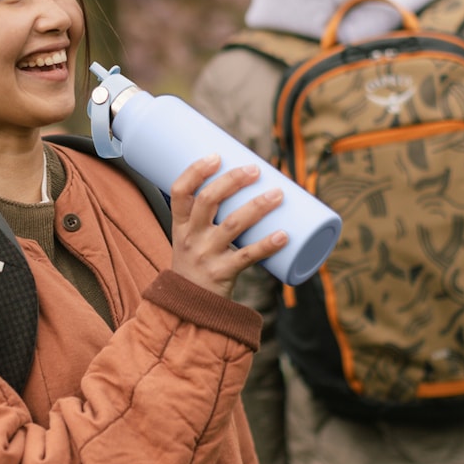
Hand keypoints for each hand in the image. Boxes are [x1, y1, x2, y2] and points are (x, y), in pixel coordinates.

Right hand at [169, 154, 286, 298]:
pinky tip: (284, 235)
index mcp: (180, 225)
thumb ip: (211, 215)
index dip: (195, 171)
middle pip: (208, 201)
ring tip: (278, 193)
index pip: (179, 191)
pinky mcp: (223, 273)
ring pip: (233, 225)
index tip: (216, 156)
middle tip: (255, 169)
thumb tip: (247, 183)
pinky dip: (268, 244)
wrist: (188, 307)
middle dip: (233, 181)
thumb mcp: (190, 238)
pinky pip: (248, 256)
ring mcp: (206, 256)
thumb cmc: (197, 262)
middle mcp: (190, 238)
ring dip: (257, 206)